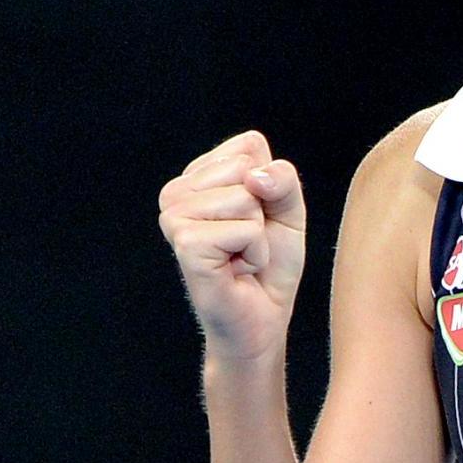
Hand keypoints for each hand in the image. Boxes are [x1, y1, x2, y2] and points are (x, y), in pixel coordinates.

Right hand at [156, 130, 306, 361]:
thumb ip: (282, 179)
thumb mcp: (288, 210)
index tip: (257, 218)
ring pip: (245, 197)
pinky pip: (244, 229)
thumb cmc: (270, 263)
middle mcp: (177, 192)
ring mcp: (175, 217)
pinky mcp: (186, 243)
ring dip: (258, 235)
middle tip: (247, 242)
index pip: (249, 145)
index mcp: (197, 175)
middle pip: (247, 168)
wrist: (262, 318)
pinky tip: (236, 268)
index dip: (270, 184)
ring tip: (239, 256)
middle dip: (264, 210)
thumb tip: (254, 177)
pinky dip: (255, 253)